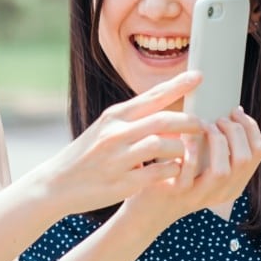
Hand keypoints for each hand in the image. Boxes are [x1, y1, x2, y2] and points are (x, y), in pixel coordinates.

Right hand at [26, 72, 205, 214]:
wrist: (56, 184)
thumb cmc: (86, 155)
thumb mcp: (105, 129)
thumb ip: (134, 121)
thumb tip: (167, 115)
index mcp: (114, 116)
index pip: (152, 96)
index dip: (178, 85)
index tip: (199, 76)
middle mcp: (116, 134)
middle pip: (164, 121)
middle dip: (190, 123)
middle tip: (203, 125)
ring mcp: (119, 158)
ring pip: (163, 146)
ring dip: (181, 149)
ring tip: (185, 152)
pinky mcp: (123, 183)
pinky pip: (159, 173)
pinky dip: (171, 171)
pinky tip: (173, 171)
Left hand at [119, 105, 260, 231]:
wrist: (148, 208)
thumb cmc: (177, 176)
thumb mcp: (204, 164)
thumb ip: (218, 147)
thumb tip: (230, 111)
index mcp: (234, 182)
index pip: (258, 152)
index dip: (250, 127)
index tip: (236, 111)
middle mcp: (222, 191)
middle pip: (244, 158)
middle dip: (234, 131)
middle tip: (219, 118)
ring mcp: (201, 194)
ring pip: (222, 171)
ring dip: (216, 141)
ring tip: (205, 125)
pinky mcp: (178, 193)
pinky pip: (189, 172)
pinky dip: (190, 151)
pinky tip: (185, 136)